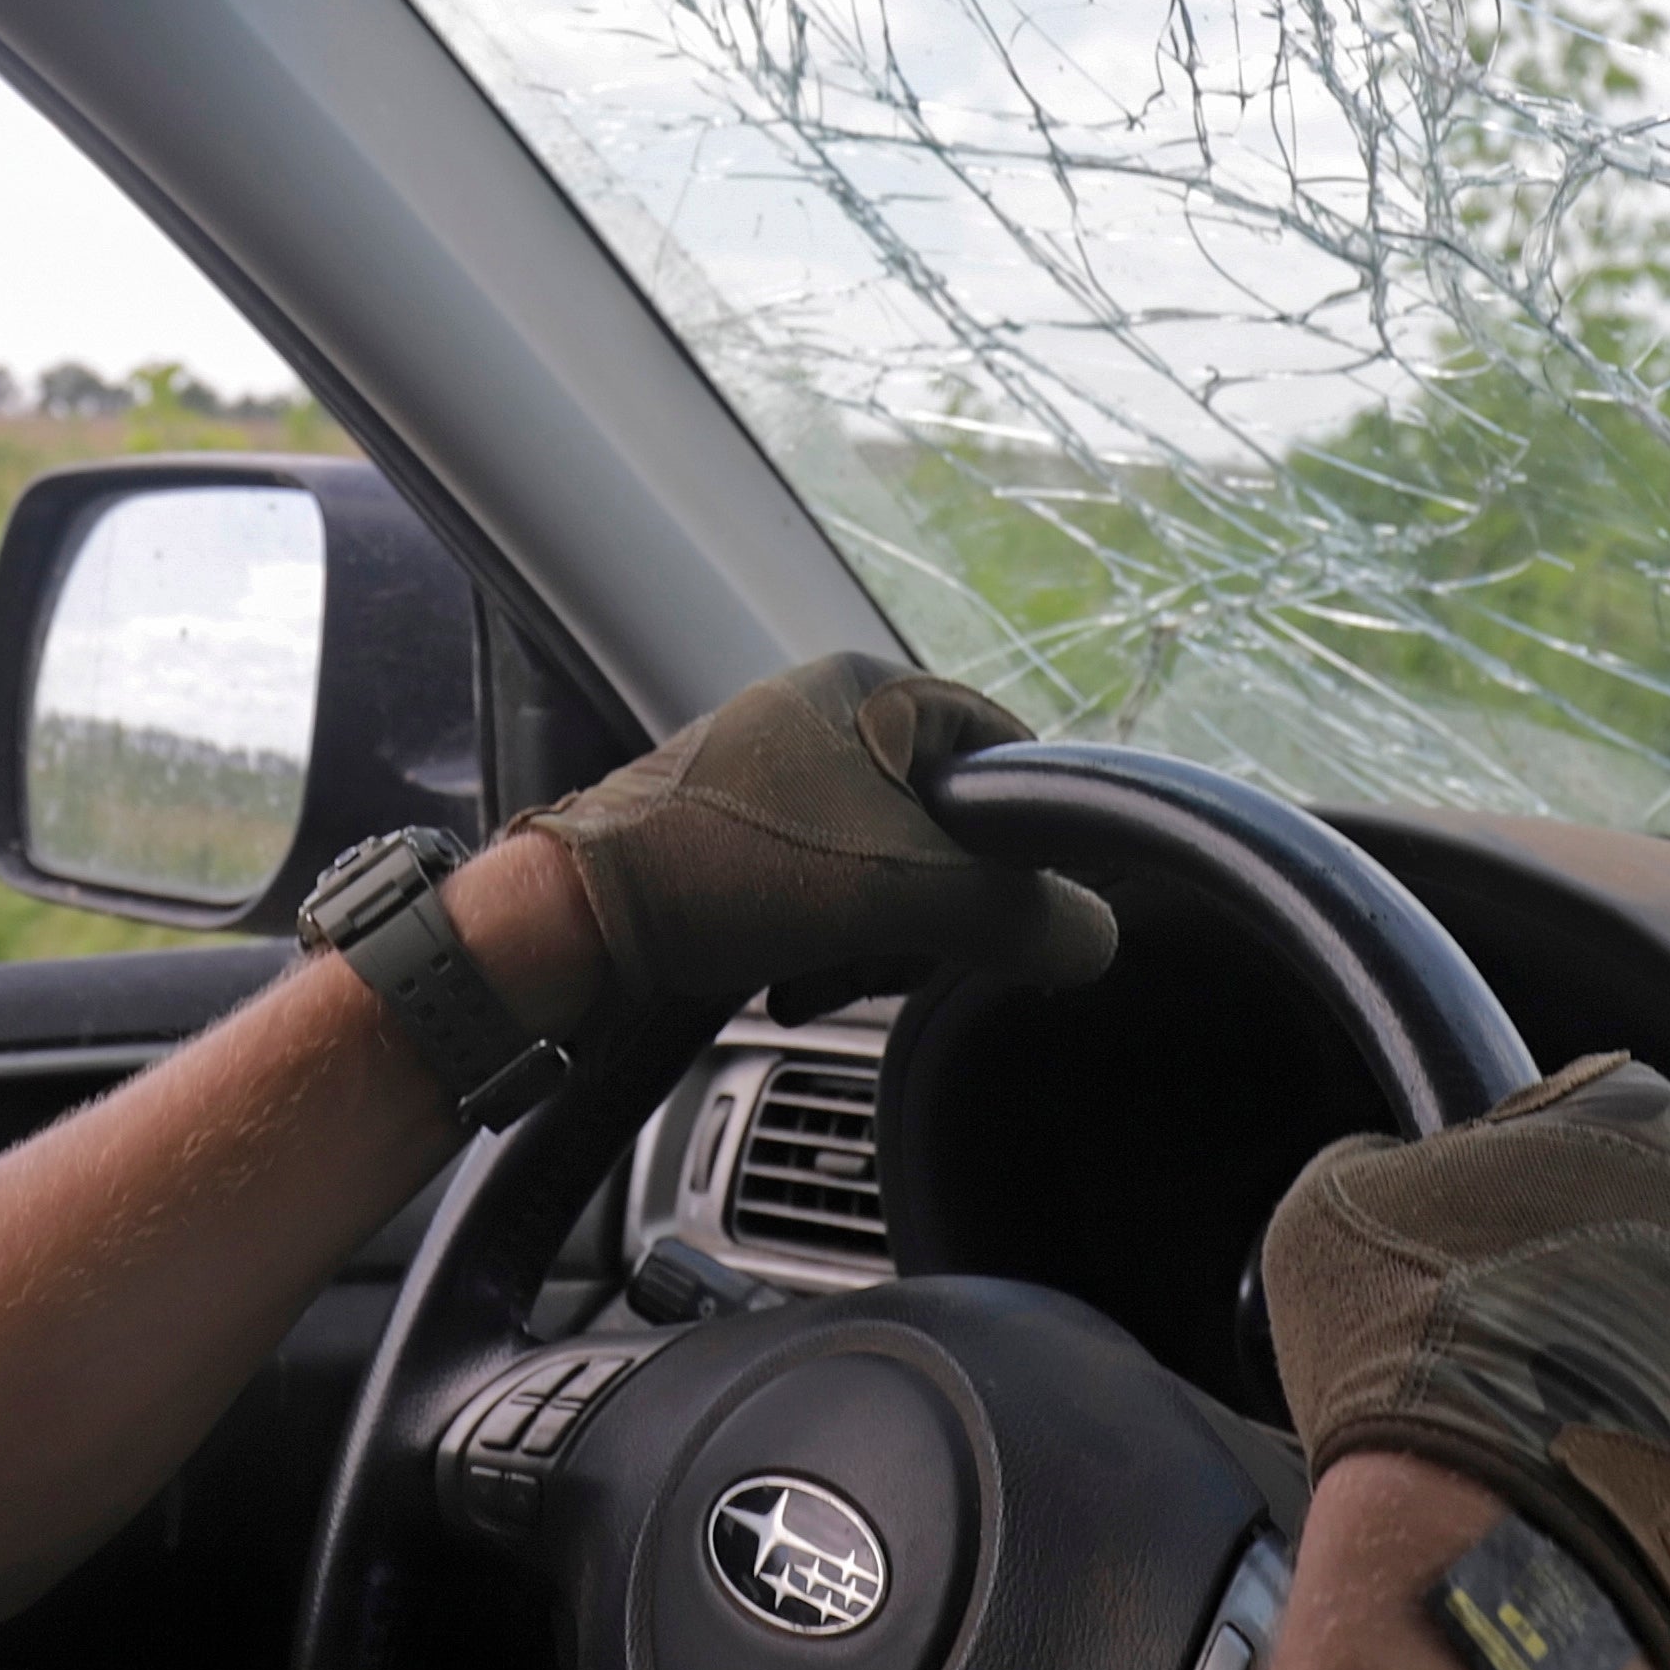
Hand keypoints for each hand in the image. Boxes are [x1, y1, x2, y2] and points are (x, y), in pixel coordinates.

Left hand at [524, 652, 1120, 1055]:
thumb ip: (1016, 914)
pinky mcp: (734, 840)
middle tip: (904, 952)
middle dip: (932, 909)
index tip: (1026, 906)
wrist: (573, 924)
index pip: (1002, 749)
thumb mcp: (902, 891)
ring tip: (829, 971)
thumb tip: (1097, 938)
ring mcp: (771, 779)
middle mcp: (819, 719)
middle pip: (943, 825)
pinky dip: (820, 946)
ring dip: (872, 941)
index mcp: (866, 689)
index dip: (1027, 835)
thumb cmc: (732, 872)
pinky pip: (822, 893)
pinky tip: (792, 980)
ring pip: (883, 871)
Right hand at [1254, 1059, 1669, 1669]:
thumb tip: (1389, 1173)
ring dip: (1665, 1385)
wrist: (1504, 1557)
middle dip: (1602, 1292)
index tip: (1466, 1264)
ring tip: (1570, 1456)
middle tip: (1517, 1365)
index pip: (1574, 1122)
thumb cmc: (1420, 1371)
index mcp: (1640, 1116)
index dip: (1503, 1197)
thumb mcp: (1329, 1210)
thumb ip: (1375, 1162)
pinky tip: (1633, 1518)